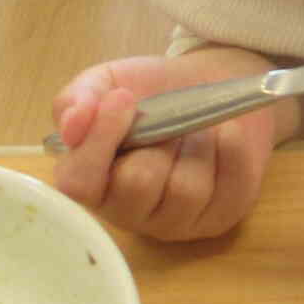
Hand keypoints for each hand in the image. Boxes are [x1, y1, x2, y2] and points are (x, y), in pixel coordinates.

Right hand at [49, 48, 303, 239]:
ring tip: (193, 126)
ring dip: (194, 142)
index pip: (78, 184)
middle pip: (136, 185)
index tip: (122, 98)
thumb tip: (73, 123)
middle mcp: (130, 212)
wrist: (209, 85)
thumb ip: (77, 99)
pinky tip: (223, 135)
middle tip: (163, 117)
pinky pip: (230, 186)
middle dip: (155, 138)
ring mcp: (176, 221)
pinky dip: (230, 148)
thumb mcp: (106, 82)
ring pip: (185, 189)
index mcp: (93, 182)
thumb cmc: (149, 91)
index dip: (98, 143)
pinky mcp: (220, 217)